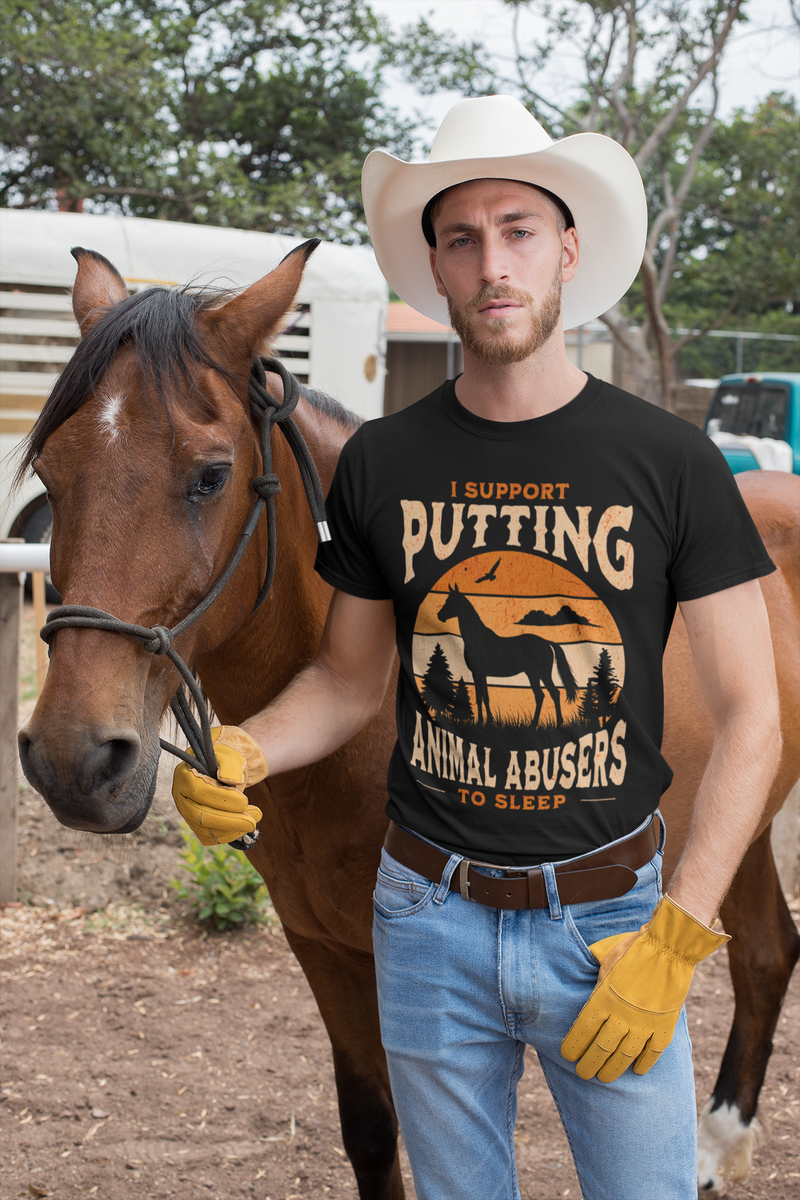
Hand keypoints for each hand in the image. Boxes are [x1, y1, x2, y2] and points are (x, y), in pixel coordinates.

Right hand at [172, 726, 267, 845]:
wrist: (223, 769)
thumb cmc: (225, 760)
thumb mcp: (229, 755)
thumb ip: (230, 765)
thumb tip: (231, 781)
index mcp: (184, 775)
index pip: (199, 791)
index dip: (222, 799)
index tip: (245, 801)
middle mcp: (181, 796)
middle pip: (200, 814)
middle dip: (229, 819)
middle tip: (253, 820)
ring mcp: (186, 812)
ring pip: (204, 829)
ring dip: (231, 829)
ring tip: (254, 820)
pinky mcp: (195, 825)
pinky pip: (208, 837)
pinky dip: (226, 836)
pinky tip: (242, 828)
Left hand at [561, 894, 728, 1081]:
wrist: (669, 949)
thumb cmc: (634, 948)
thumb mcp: (605, 956)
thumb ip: (594, 971)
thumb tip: (582, 965)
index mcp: (603, 999)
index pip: (582, 1031)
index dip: (574, 1046)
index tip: (568, 1055)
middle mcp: (621, 1017)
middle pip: (600, 1049)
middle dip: (589, 1064)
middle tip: (583, 1073)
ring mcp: (644, 1025)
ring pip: (624, 1057)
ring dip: (612, 1069)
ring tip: (604, 1077)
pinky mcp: (664, 1028)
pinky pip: (652, 1053)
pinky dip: (644, 1064)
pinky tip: (636, 1071)